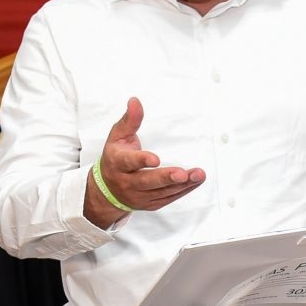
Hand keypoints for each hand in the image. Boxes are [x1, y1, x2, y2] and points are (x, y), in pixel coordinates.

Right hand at [84, 97, 206, 226]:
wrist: (107, 190)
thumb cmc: (115, 158)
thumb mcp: (117, 136)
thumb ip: (129, 120)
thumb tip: (135, 101)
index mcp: (118, 163)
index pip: (129, 162)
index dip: (141, 161)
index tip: (155, 159)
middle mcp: (127, 182)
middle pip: (147, 182)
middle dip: (165, 178)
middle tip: (182, 174)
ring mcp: (139, 196)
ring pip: (161, 192)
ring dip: (182, 184)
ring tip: (198, 174)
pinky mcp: (150, 204)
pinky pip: (168, 198)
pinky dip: (183, 191)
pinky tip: (195, 181)